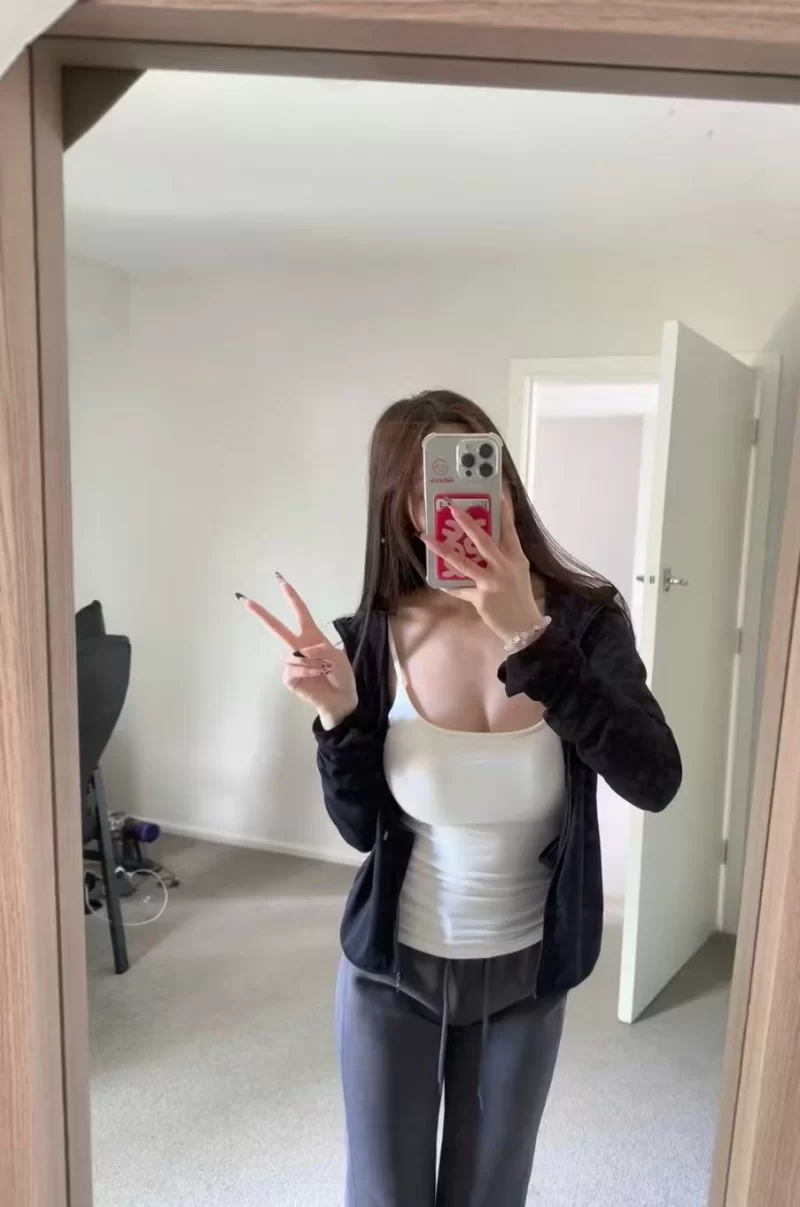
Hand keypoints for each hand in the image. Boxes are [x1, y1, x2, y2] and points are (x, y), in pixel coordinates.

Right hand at [239, 576, 357, 729]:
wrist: (341, 699)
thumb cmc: (341, 676)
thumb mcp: (338, 657)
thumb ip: (322, 648)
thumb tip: (302, 650)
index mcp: (311, 636)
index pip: (300, 613)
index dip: (291, 597)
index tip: (281, 581)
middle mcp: (298, 646)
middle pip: (276, 628)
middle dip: (261, 614)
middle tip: (245, 600)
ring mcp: (292, 662)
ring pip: (292, 654)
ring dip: (311, 660)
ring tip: (324, 669)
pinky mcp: (289, 678)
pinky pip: (293, 668)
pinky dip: (307, 670)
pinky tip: (317, 675)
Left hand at [419, 494, 545, 644]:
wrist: (525, 627)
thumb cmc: (520, 596)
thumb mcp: (518, 571)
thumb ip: (504, 556)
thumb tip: (483, 541)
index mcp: (516, 557)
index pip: (509, 529)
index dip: (504, 511)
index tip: (498, 493)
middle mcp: (504, 567)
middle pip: (484, 541)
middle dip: (467, 524)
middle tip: (453, 509)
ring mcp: (492, 582)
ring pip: (463, 563)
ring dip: (443, 550)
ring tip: (428, 539)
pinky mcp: (481, 598)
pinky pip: (459, 589)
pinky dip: (448, 585)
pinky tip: (436, 579)